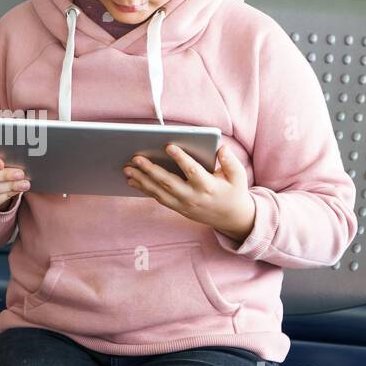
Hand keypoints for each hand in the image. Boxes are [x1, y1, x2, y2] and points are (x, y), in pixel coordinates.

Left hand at [124, 143, 256, 242]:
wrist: (232, 219)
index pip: (192, 171)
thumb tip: (221, 147)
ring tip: (127, 169)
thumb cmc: (234, 191)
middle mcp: (193, 197)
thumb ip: (230, 161)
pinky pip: (158, 199)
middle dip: (151, 170)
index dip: (181, 159)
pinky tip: (132, 180)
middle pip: (169, 183)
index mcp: (209, 186)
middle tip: (136, 158)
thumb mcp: (238, 176)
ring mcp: (184, 205)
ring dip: (142, 180)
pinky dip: (144, 189)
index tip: (168, 146)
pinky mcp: (178, 209)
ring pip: (159, 193)